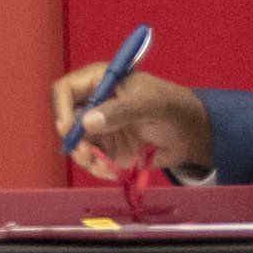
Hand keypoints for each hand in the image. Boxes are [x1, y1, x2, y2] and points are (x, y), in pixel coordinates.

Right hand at [53, 64, 209, 176]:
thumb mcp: (150, 103)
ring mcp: (98, 127)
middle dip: (72, 140)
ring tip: (102, 167)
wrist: (192, 134)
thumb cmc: (174, 107)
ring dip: (83, 158)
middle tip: (85, 155)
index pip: (65, 90)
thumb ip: (120, 111)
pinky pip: (89, 160)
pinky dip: (96, 168)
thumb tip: (87, 123)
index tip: (69, 130)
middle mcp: (93, 103)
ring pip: (74, 144)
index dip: (61, 108)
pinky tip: (111, 172)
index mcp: (100, 81)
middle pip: (64, 120)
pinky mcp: (105, 148)